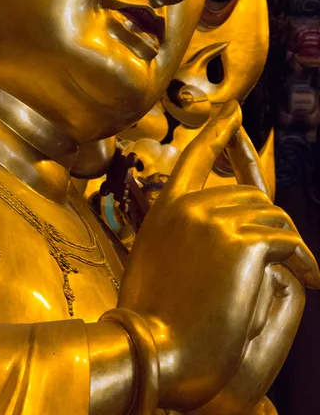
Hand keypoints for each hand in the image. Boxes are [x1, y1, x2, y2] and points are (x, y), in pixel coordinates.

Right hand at [118, 101, 318, 411]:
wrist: (155, 349)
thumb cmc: (154, 315)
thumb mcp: (156, 259)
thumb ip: (181, 230)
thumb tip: (218, 221)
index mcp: (168, 207)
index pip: (196, 156)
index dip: (218, 132)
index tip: (233, 110)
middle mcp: (191, 205)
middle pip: (250, 194)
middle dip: (270, 223)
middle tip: (284, 254)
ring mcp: (215, 221)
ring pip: (274, 215)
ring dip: (290, 245)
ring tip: (300, 270)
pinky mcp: (241, 243)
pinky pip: (289, 241)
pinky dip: (305, 260)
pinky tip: (309, 278)